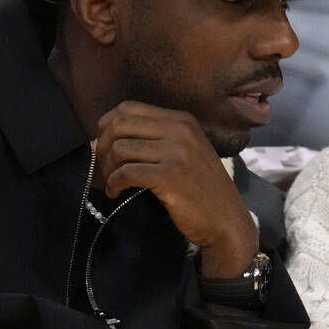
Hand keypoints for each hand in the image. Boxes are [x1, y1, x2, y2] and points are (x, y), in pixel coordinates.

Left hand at [95, 101, 257, 277]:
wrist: (226, 220)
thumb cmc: (201, 190)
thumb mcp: (185, 152)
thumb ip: (154, 140)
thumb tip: (101, 138)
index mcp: (182, 120)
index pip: (129, 108)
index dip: (106, 125)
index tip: (103, 146)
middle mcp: (180, 130)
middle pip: (119, 125)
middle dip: (102, 147)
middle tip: (103, 167)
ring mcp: (177, 152)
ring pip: (120, 149)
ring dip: (107, 169)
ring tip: (111, 183)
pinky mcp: (171, 177)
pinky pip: (127, 173)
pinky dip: (114, 184)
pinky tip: (116, 193)